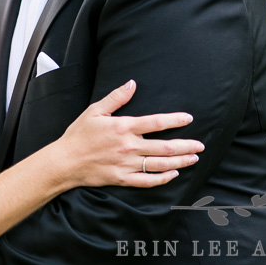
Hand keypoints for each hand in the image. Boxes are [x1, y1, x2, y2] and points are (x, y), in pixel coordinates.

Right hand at [56, 80, 203, 188]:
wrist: (65, 161)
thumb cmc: (78, 134)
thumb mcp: (95, 111)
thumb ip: (116, 97)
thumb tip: (132, 83)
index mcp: (123, 127)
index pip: (156, 122)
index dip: (175, 120)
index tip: (189, 119)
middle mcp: (129, 146)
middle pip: (165, 147)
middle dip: (186, 145)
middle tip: (200, 145)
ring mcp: (127, 164)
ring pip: (160, 164)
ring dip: (180, 162)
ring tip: (193, 159)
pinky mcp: (123, 179)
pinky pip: (148, 181)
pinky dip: (163, 178)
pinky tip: (173, 174)